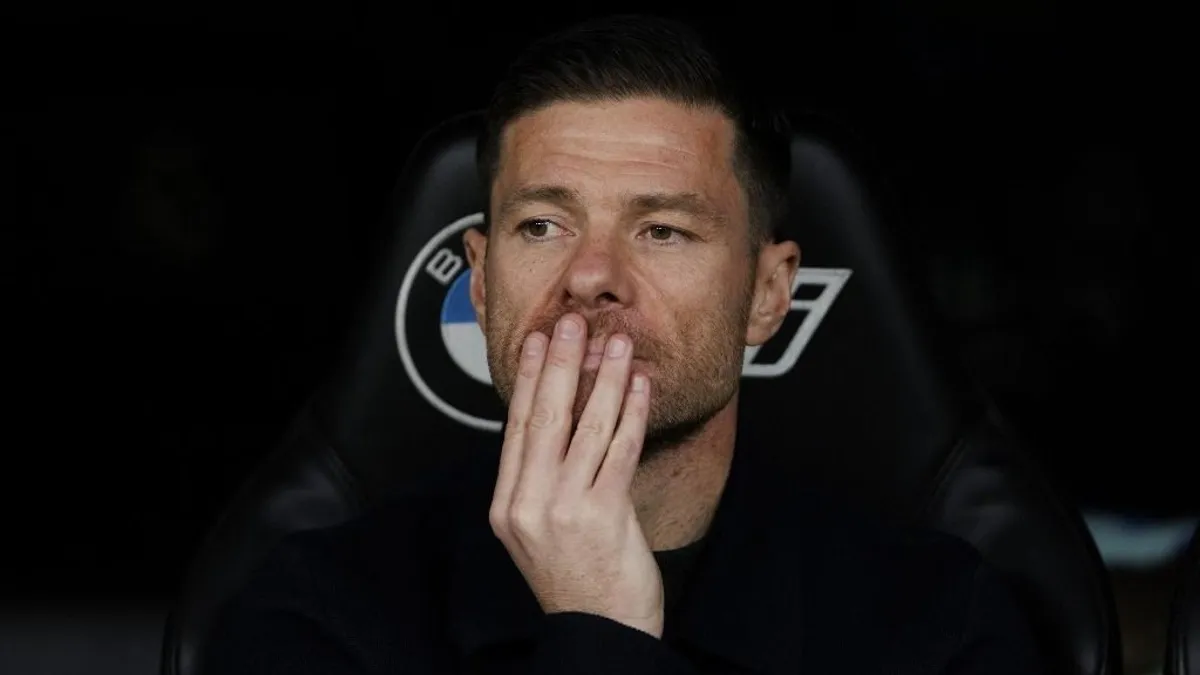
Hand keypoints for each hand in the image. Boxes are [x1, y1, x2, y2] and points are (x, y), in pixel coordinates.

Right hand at [489, 313, 663, 637]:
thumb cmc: (579, 580)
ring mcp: (563, 509)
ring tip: (615, 342)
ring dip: (603, 378)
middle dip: (561, 363)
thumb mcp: (541, 529)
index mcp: (509, 505)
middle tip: (571, 322)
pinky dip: (631, 412)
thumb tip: (559, 419)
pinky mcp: (602, 515)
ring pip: (584, 427)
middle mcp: (529, 504)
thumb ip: (543, 480)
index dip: (529, 380)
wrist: (602, 631)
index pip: (517, 427)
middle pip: (545, 417)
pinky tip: (639, 385)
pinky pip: (618, 450)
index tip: (538, 341)